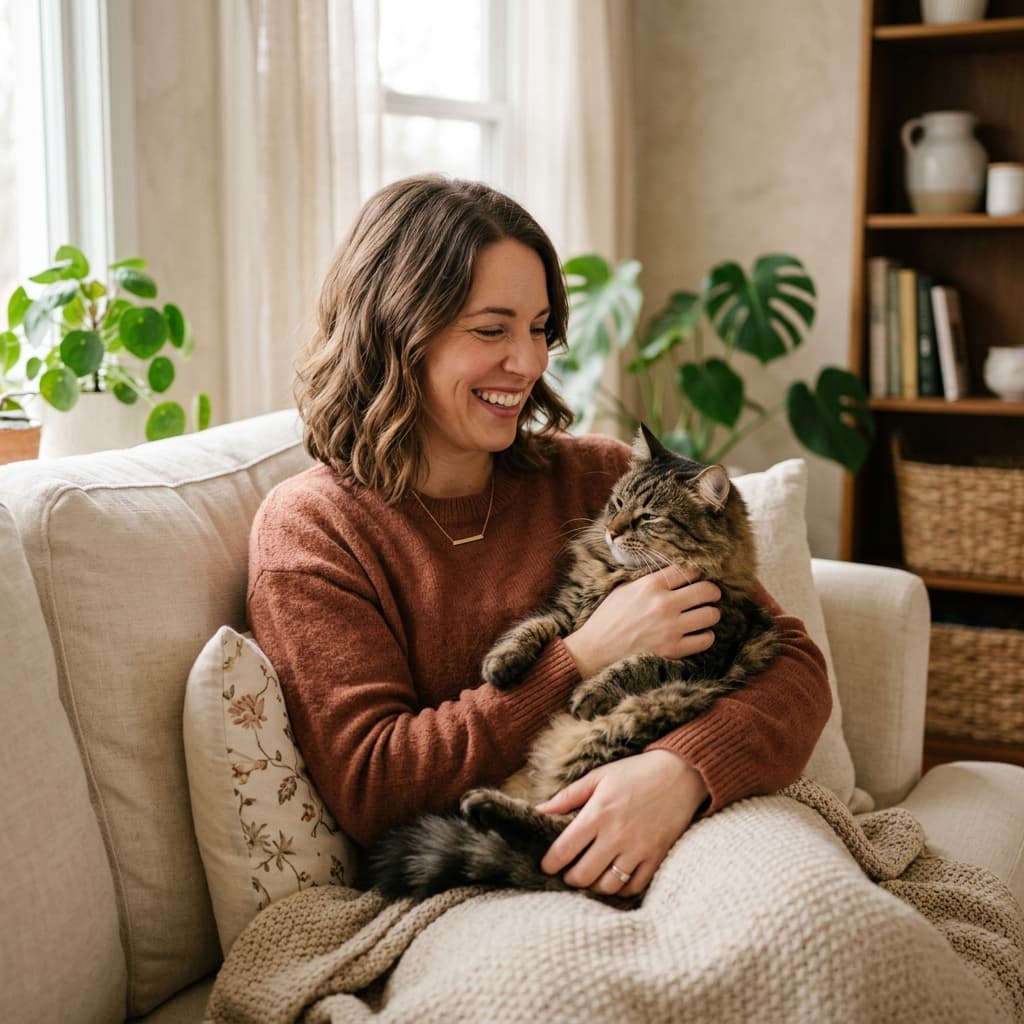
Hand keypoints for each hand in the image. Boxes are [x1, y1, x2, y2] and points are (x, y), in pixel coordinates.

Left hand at [535, 750, 707, 898]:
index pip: (563, 850)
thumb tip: (539, 811)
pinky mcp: (656, 858)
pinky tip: (613, 879)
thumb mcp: (598, 777)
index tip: (546, 865)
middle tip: (567, 872)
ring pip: (607, 886)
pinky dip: (619, 889)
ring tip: (589, 877)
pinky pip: (633, 887)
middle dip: (569, 878)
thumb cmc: (635, 773)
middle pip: (582, 875)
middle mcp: (616, 836)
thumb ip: (567, 797)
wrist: (681, 774)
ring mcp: (638, 850)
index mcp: (598, 814)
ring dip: (593, 886)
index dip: (549, 863)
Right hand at [562, 565, 719, 679]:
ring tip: (703, 615)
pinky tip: (697, 634)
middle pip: (707, 590)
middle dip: (711, 592)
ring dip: (710, 614)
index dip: (696, 574)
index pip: (688, 570)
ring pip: (711, 614)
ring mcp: (670, 628)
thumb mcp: (624, 589)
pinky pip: (706, 639)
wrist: (595, 650)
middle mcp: (663, 604)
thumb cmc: (608, 618)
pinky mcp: (673, 650)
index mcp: (650, 585)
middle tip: (708, 596)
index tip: (696, 579)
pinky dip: (705, 636)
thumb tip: (674, 574)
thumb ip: (649, 580)